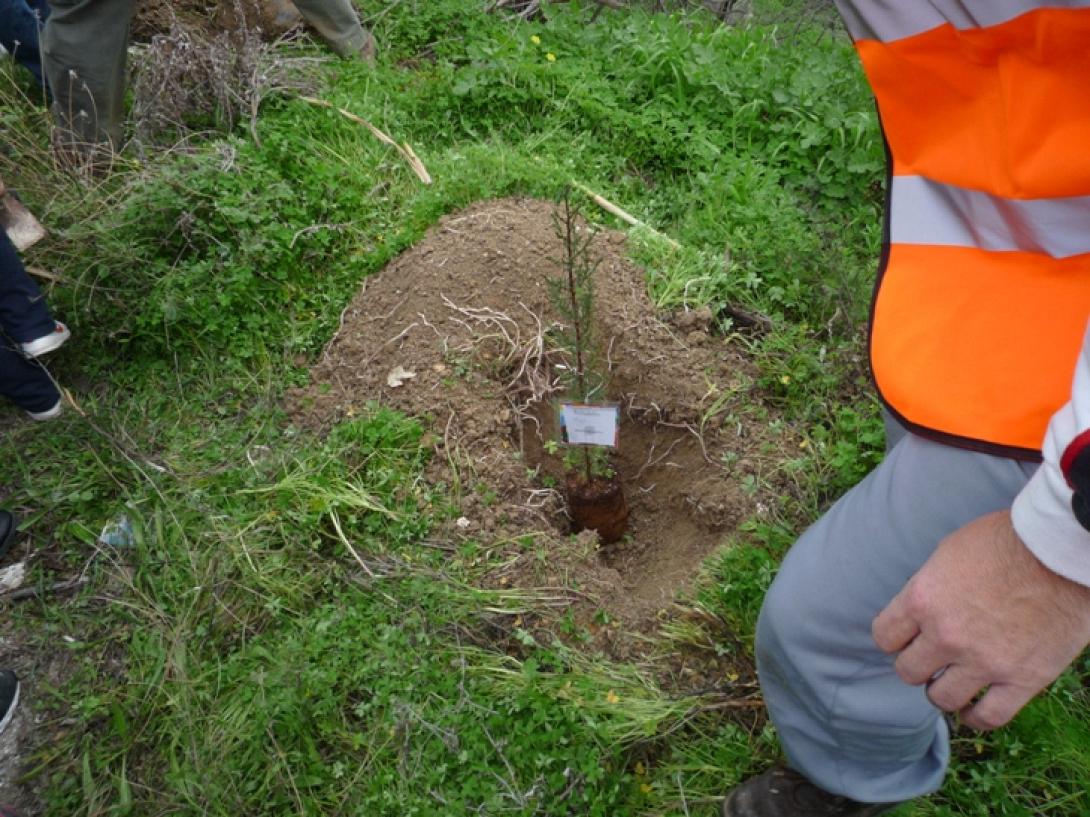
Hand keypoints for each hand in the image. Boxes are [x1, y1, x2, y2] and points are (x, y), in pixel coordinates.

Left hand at [872, 510, 1089, 729]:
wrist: (1058, 551)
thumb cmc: (1006, 541)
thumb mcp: (948, 553)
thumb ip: (929, 586)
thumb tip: (920, 607)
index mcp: (923, 599)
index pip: (885, 636)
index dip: (893, 638)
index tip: (904, 638)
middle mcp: (946, 635)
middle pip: (908, 670)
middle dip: (917, 664)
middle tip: (930, 658)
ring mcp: (983, 661)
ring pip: (941, 698)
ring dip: (943, 690)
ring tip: (951, 681)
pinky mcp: (1022, 679)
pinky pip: (988, 716)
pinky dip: (976, 716)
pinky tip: (973, 708)